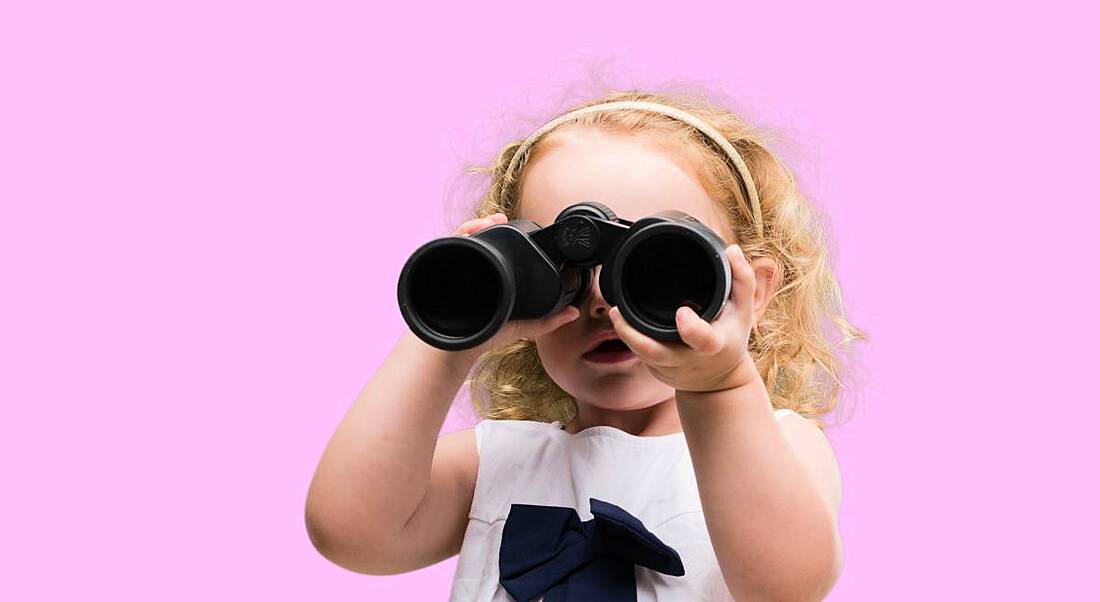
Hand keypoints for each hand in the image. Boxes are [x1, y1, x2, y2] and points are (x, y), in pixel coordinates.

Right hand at [452, 213, 580, 356]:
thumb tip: (574, 313)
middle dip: (488, 224)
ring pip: (466, 238)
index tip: (514, 227)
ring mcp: (461, 269)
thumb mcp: (521, 326)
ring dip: (476, 225)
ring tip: (487, 222)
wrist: (458, 348)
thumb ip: (547, 321)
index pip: (499, 248)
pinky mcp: (446, 271)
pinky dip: (460, 235)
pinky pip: (451, 247)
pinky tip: (470, 232)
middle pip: (481, 238)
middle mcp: (477, 269)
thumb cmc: (487, 336)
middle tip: (500, 220)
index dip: (506, 235)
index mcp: (494, 277)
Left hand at [608, 243, 757, 392]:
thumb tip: (732, 250)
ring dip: (625, 333)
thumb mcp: (743, 312)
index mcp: (712, 345)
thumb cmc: (730, 339)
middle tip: (619, 312)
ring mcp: (669, 366)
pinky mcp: (656, 368)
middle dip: (637, 336)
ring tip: (615, 312)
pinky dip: (629, 337)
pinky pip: (639, 353)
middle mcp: (687, 358)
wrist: (718, 380)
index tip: (682, 312)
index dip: (691, 328)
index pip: (703, 339)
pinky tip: (621, 319)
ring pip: (642, 354)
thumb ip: (742, 281)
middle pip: (658, 353)